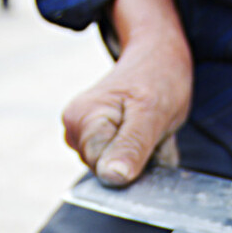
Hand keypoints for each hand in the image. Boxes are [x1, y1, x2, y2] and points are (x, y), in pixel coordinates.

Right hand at [62, 0, 192, 185]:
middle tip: (154, 131)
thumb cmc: (158, 77)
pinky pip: (117, 160)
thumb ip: (132, 146)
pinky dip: (137, 154)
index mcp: (82, 121)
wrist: (156, 55)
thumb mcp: (153, 112)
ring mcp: (81, 134)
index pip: (104, 172)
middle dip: (137, 161)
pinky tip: (143, 132)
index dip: (133, 167)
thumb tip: (112, 177)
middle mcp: (74, 129)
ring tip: (150, 129)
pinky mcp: (93, 138)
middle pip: (107, 173)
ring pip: (114, 169)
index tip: (151, 141)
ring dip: (140, 158)